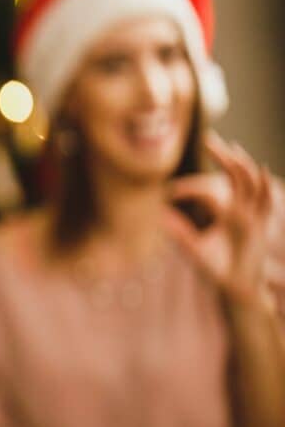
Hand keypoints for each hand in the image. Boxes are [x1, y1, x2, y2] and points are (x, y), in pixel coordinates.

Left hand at [166, 134, 279, 309]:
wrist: (236, 288)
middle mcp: (243, 210)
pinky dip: (263, 186)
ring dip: (242, 166)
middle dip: (226, 156)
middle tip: (210, 138)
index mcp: (228, 212)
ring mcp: (253, 217)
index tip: (201, 149)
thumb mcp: (193, 247)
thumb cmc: (216, 269)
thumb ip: (179, 231)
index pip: (222, 181)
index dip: (213, 165)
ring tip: (231, 149)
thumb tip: (160, 215)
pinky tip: (259, 170)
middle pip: (237, 175)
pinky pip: (265, 202)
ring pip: (251, 184)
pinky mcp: (260, 226)